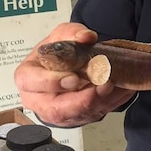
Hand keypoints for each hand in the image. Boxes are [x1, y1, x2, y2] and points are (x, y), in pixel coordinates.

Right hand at [14, 22, 135, 126]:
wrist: (63, 66)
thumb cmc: (54, 53)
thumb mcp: (60, 35)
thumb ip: (72, 33)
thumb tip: (86, 37)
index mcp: (27, 78)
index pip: (33, 83)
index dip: (52, 82)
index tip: (73, 78)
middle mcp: (39, 100)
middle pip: (55, 110)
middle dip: (81, 101)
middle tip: (102, 85)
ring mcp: (58, 113)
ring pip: (77, 116)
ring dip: (99, 102)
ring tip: (115, 85)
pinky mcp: (77, 118)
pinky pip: (93, 115)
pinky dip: (110, 103)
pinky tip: (122, 89)